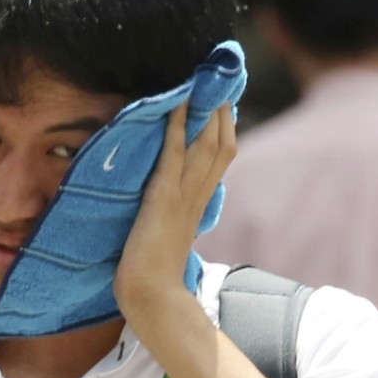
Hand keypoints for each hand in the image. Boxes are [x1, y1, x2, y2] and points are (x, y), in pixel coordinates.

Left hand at [113, 101, 235, 320]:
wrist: (153, 297)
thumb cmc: (154, 274)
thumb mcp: (168, 235)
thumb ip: (174, 217)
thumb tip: (168, 206)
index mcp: (199, 203)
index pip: (221, 158)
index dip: (224, 129)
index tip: (224, 102)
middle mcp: (198, 195)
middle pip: (223, 145)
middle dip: (223, 111)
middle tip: (220, 81)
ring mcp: (183, 195)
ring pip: (207, 145)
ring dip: (206, 111)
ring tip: (203, 82)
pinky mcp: (164, 197)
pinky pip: (174, 155)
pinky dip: (177, 128)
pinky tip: (178, 104)